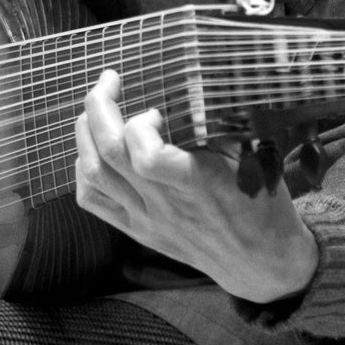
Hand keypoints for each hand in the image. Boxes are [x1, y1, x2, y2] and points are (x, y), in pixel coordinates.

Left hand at [73, 70, 318, 303]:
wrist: (258, 264)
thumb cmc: (261, 204)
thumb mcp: (255, 161)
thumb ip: (221, 127)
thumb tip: (196, 85)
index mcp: (197, 184)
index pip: (146, 157)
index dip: (140, 124)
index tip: (156, 111)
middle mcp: (165, 203)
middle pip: (109, 154)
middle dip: (99, 108)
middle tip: (109, 81)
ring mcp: (146, 220)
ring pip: (94, 174)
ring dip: (85, 133)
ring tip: (97, 108)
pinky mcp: (137, 231)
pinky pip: (92, 200)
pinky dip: (83, 168)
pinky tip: (94, 148)